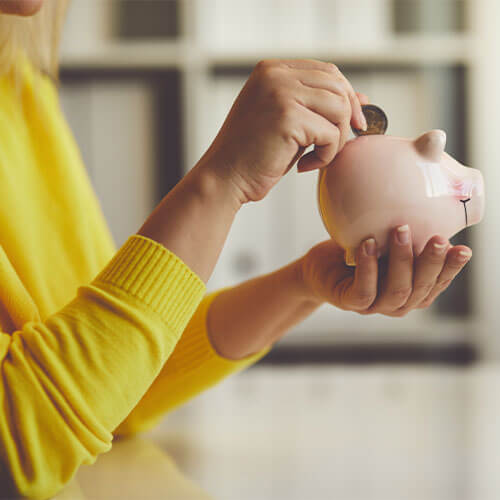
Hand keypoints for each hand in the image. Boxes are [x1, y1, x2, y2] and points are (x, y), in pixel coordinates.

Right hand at [201, 59, 366, 203]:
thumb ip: (317, 106)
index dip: (346, 96)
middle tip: (336, 145)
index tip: (351, 123)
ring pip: (339, 108)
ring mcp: (280, 92)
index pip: (327, 71)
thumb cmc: (252, 156)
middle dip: (347, 117)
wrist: (223, 178)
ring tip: (315, 157)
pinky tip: (303, 166)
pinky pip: (331, 134)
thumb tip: (362, 98)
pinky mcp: (287, 117)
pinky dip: (325, 156)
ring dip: (336, 139)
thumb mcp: (288, 123)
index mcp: (271, 70)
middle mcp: (275, 75)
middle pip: (337, 85)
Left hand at [299, 226, 471, 316]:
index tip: (463, 249)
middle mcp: (397, 302)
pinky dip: (368, 266)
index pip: (437, 283)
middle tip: (438, 238)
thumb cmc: (358, 252)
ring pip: (397, 290)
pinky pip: (364, 290)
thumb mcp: (386, 242)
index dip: (451, 269)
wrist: (320, 267)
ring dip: (401, 260)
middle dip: (431, 263)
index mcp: (412, 291)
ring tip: (400, 230)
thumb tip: (430, 206)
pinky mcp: (351, 302)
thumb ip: (408, 237)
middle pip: (420, 288)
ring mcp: (374, 305)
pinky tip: (368, 244)